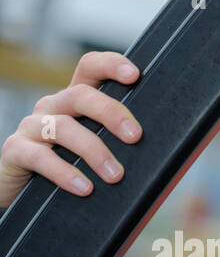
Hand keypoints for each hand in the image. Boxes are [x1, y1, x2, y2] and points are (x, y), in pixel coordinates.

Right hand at [0, 51, 141, 209]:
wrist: (22, 191)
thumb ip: (120, 145)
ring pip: (63, 127)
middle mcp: (52, 107)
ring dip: (94, 151)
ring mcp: (31, 127)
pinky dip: (65, 173)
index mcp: (74, 102)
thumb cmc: (70, 168)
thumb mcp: (95, 152)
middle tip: (135, 136)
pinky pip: (40, 157)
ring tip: (116, 176)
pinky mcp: (16, 151)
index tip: (134, 74)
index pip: (89, 69)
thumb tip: (166, 158)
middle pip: (81, 96)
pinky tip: (85, 188)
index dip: (110, 65)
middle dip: (111, 113)